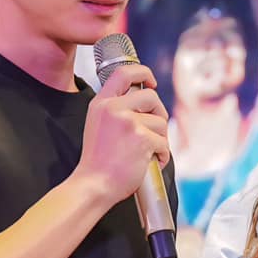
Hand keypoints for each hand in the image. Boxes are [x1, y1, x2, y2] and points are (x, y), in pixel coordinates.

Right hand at [75, 62, 168, 206]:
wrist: (93, 185)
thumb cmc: (97, 162)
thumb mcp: (98, 124)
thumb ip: (115, 109)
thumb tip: (145, 101)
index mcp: (101, 103)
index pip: (124, 73)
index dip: (143, 73)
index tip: (151, 82)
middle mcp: (114, 108)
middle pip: (151, 97)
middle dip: (159, 113)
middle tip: (155, 130)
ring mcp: (128, 122)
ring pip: (161, 122)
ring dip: (161, 139)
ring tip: (148, 153)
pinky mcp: (142, 139)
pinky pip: (164, 142)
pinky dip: (162, 155)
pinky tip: (151, 162)